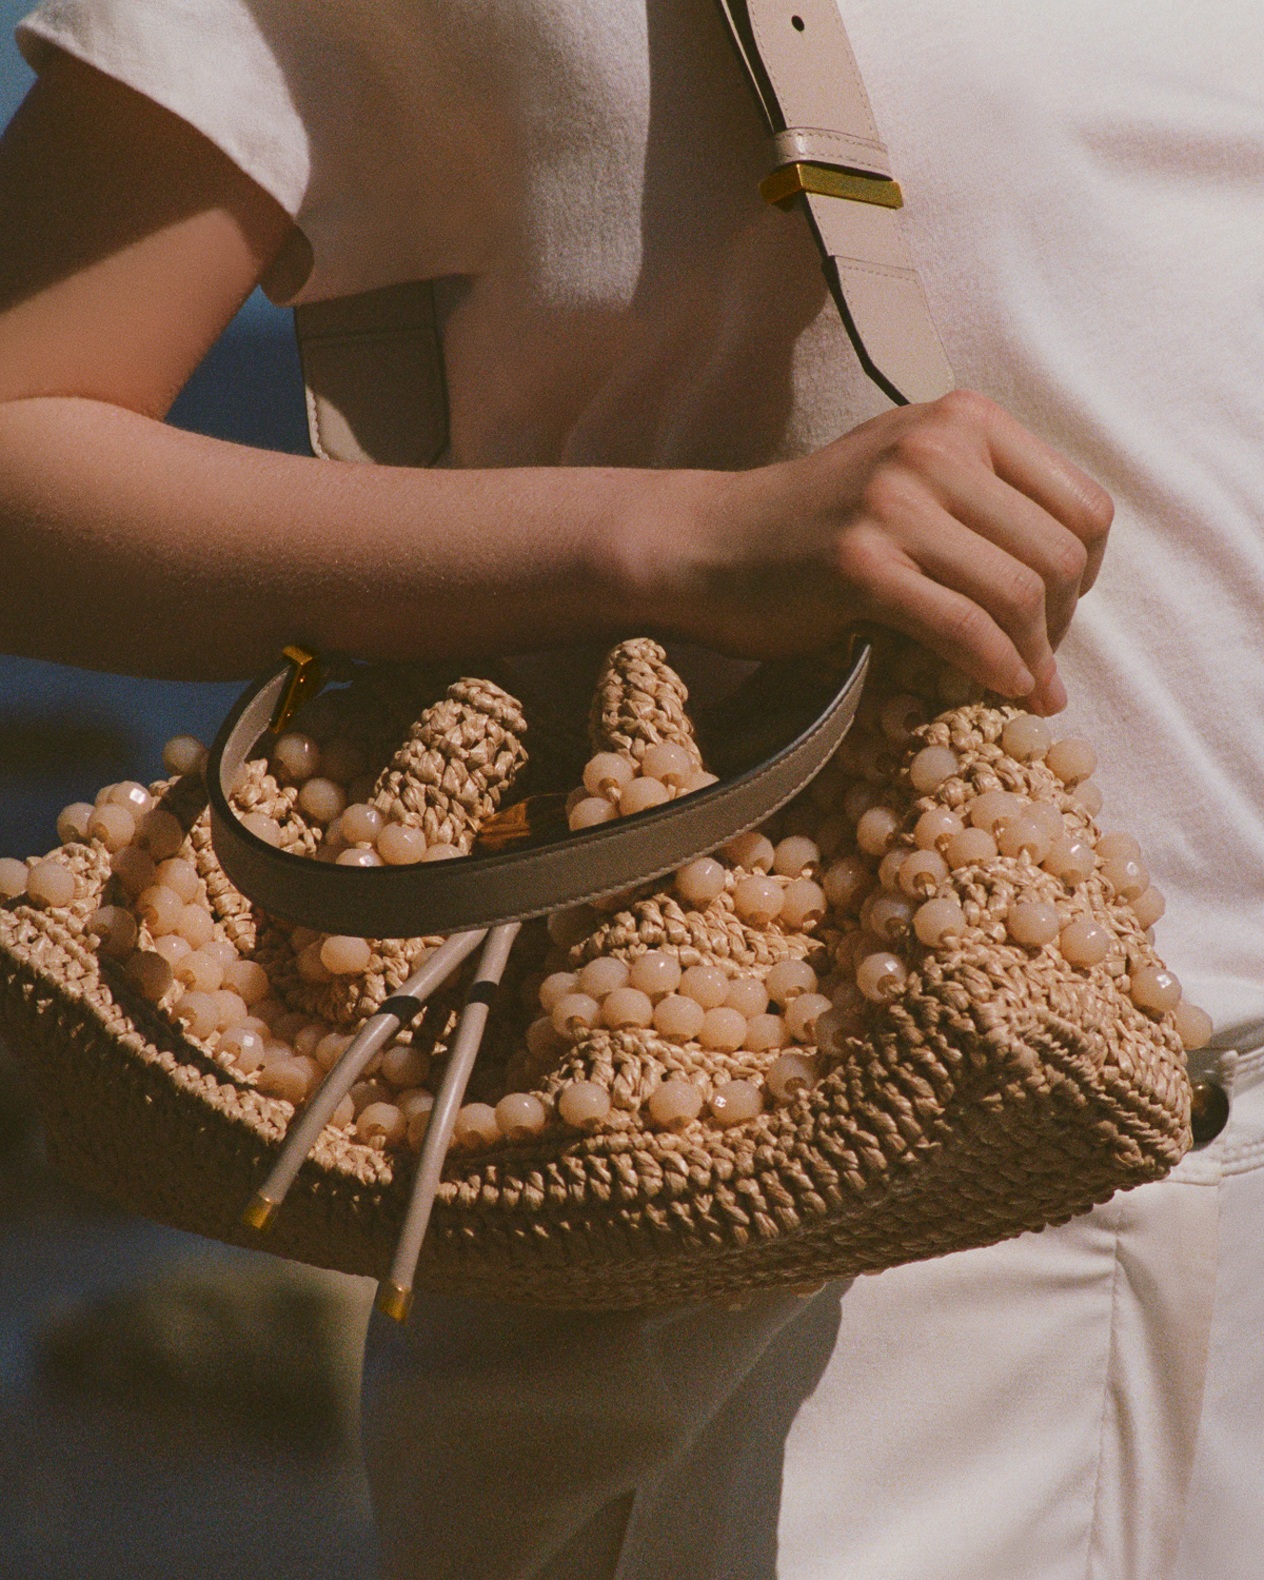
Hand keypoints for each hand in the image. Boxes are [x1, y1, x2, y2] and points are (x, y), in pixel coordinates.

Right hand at [641, 390, 1111, 714]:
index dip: (1085, 574)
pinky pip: (962, 625)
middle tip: (1036, 663)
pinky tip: (1000, 689)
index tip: (1054, 613)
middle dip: (1061, 624)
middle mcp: (935, 447)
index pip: (1084, 505)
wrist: (709, 544)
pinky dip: (994, 668)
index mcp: (963, 418)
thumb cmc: (816, 526)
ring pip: (1019, 593)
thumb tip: (1075, 583)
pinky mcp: (860, 563)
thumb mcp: (912, 480)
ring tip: (1024, 686)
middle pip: (1059, 555)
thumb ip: (987, 506)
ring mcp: (894, 502)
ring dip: (1033, 656)